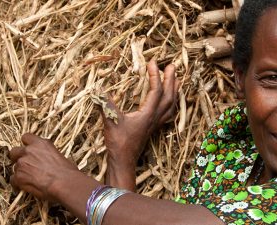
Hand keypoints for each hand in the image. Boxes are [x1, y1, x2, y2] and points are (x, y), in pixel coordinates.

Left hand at [9, 133, 79, 200]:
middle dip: (18, 157)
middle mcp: (29, 151)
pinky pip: (13, 180)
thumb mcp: (58, 155)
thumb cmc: (66, 171)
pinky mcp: (18, 177)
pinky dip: (18, 183)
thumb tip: (44, 159)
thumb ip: (46, 153)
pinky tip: (27, 186)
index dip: (26, 144)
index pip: (26, 137)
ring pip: (15, 167)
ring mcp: (22, 163)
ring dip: (21, 172)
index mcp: (40, 143)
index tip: (29, 149)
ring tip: (32, 179)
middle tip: (26, 165)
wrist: (63, 183)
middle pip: (14, 151)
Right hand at [102, 60, 178, 188]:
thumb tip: (98, 89)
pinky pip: (168, 113)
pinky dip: (172, 104)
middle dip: (171, 79)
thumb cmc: (118, 142)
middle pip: (169, 96)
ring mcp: (156, 123)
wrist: (124, 161)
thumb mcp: (111, 121)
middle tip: (172, 65)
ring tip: (177, 79)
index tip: (153, 62)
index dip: (155, 75)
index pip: (156, 90)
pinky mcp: (154, 128)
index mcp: (147, 114)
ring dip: (175, 90)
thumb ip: (106, 104)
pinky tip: (171, 101)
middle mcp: (155, 117)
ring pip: (171, 105)